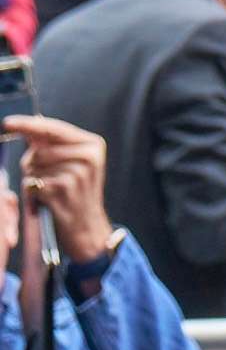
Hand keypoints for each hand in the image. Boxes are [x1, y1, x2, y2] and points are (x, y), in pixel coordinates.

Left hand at [7, 117, 114, 262]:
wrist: (86, 226)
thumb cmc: (75, 192)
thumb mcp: (74, 163)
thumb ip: (54, 145)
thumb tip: (28, 127)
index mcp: (92, 144)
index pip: (53, 129)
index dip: (27, 125)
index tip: (7, 123)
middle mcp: (89, 156)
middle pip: (40, 150)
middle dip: (32, 162)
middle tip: (45, 176)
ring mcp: (77, 174)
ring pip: (34, 167)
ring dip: (33, 178)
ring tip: (49, 189)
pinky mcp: (63, 191)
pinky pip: (32, 184)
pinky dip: (33, 192)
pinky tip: (47, 199)